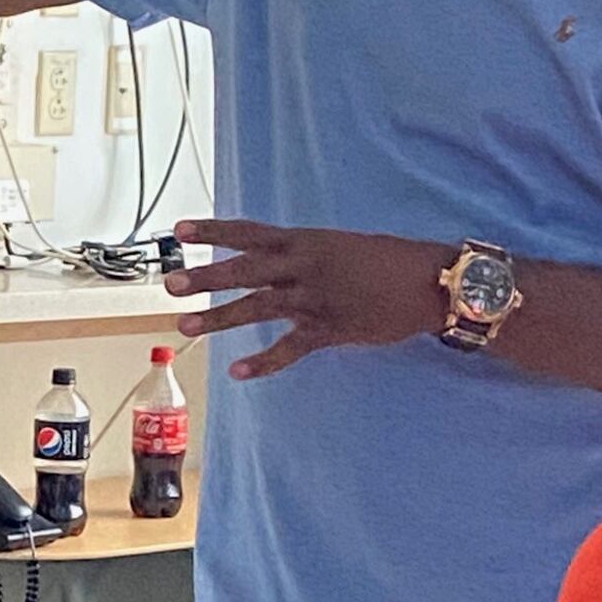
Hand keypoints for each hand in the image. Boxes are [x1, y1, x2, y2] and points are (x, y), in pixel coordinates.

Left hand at [166, 220, 456, 381]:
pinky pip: (290, 348)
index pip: (250, 232)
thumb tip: (270, 261)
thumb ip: (300, 255)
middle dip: (206, 278)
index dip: (213, 231)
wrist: (431, 281)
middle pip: (246, 270)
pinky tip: (236, 372)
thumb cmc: (385, 260)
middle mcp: (305, 266)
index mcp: (306, 241)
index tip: (179, 229)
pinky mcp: (330, 329)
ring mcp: (315, 298)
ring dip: (220, 318)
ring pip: (258, 307)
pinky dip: (263, 362)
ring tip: (185, 327)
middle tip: (170, 285)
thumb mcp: (338, 246)